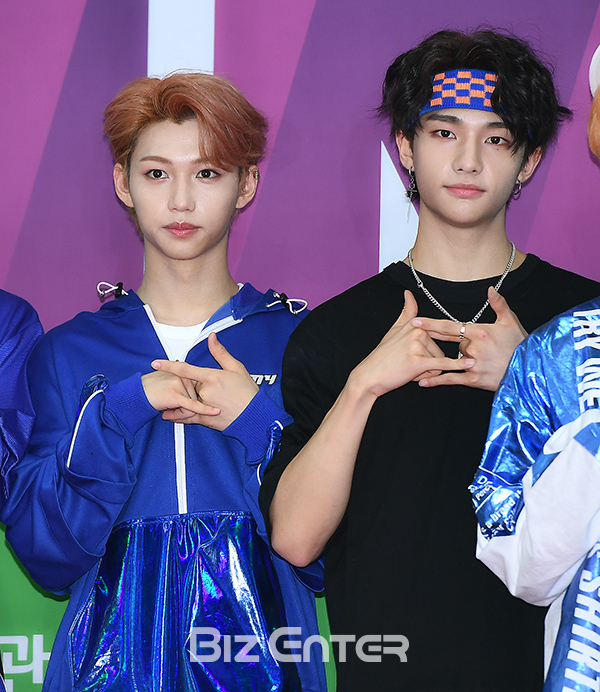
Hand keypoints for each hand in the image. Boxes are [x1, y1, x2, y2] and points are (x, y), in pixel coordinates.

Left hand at [150, 332, 258, 429]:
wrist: (255, 416)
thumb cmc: (248, 392)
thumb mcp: (236, 368)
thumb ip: (220, 353)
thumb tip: (212, 337)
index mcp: (211, 377)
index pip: (185, 370)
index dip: (168, 366)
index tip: (156, 363)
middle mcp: (205, 392)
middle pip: (188, 386)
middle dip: (191, 387)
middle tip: (205, 390)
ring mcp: (204, 406)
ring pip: (186, 402)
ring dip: (179, 403)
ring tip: (172, 405)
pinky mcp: (205, 419)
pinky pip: (188, 417)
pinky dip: (178, 416)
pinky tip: (169, 416)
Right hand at [350, 290, 473, 398]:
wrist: (369, 376)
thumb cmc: (382, 356)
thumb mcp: (394, 330)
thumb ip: (406, 312)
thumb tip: (408, 293)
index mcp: (415, 325)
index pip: (439, 332)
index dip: (448, 339)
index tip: (463, 337)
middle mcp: (418, 332)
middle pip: (439, 350)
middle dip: (429, 362)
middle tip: (408, 365)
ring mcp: (418, 346)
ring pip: (439, 362)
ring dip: (428, 372)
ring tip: (408, 371)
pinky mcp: (419, 362)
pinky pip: (442, 365)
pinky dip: (456, 367)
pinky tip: (469, 365)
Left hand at [411, 286, 526, 390]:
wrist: (530, 369)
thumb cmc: (521, 344)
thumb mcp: (511, 321)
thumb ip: (499, 304)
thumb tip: (490, 289)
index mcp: (479, 332)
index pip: (449, 327)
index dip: (431, 324)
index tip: (416, 322)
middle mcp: (473, 348)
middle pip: (455, 345)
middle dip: (461, 345)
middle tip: (465, 346)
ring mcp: (472, 364)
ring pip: (454, 360)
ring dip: (455, 360)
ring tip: (450, 361)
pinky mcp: (474, 380)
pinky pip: (452, 379)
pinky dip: (438, 380)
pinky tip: (424, 381)